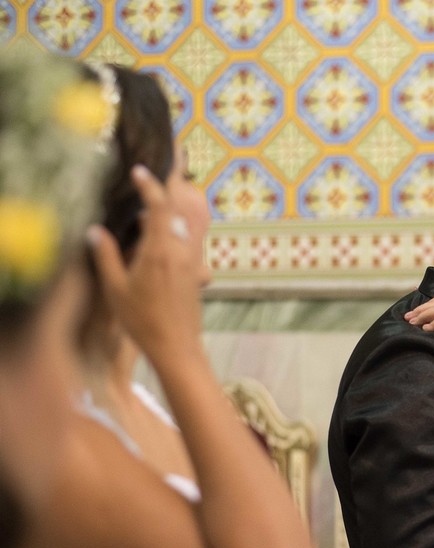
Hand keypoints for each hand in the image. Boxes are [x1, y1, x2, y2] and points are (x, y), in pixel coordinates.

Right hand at [87, 164, 203, 365]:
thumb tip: (95, 230)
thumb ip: (106, 255)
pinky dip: (173, 233)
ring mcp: (192, 262)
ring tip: (143, 217)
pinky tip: (155, 243)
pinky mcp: (196, 272)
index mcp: (160, 251)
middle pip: (175, 212)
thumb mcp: (115, 288)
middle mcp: (181, 252)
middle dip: (162, 195)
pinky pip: (187, 242)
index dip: (150, 185)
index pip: (159, 207)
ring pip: (183, 227)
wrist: (177, 347)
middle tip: (144, 185)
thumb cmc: (143, 320)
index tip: (140, 171)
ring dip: (167, 215)